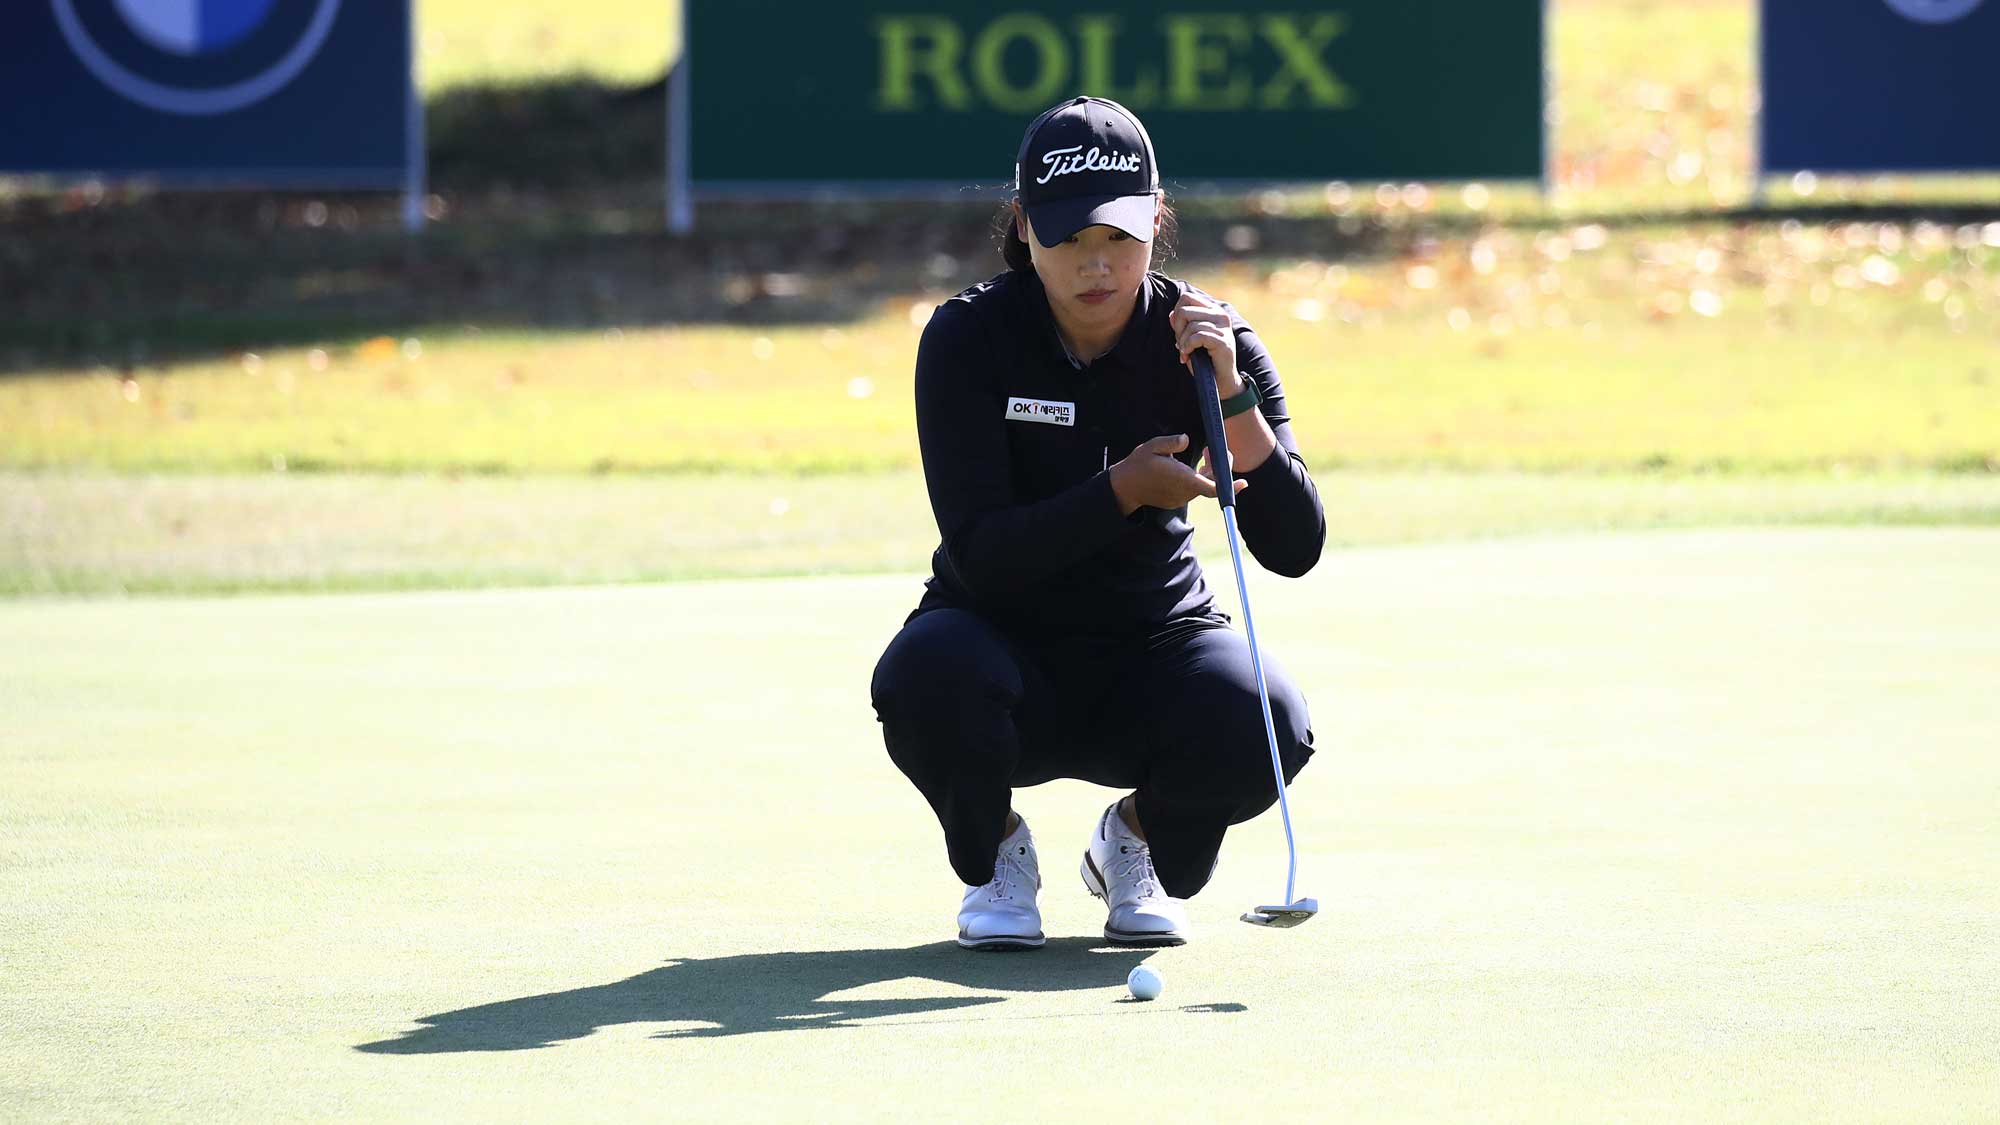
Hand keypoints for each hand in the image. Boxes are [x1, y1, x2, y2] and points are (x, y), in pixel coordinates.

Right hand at [1109, 434, 1247, 515]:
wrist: (1124, 487)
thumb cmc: (1138, 465)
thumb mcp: (1152, 447)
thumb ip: (1171, 442)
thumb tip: (1186, 439)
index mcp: (1182, 479)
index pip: (1213, 487)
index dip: (1230, 485)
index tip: (1243, 481)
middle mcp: (1185, 492)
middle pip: (1211, 484)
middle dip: (1218, 467)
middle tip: (1213, 450)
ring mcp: (1181, 498)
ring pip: (1203, 486)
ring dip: (1208, 472)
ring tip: (1205, 454)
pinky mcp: (1176, 499)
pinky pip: (1194, 489)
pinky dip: (1199, 478)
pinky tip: (1194, 466)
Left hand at [1169, 292, 1240, 395]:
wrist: (1221, 381)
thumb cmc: (1205, 360)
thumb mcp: (1190, 340)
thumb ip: (1182, 326)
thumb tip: (1172, 314)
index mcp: (1213, 310)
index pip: (1186, 297)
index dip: (1177, 314)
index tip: (1179, 332)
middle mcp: (1220, 315)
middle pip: (1184, 310)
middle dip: (1177, 329)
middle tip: (1180, 344)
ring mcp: (1223, 327)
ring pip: (1190, 325)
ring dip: (1182, 342)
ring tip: (1185, 352)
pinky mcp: (1222, 340)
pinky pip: (1197, 336)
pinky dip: (1188, 347)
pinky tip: (1189, 355)